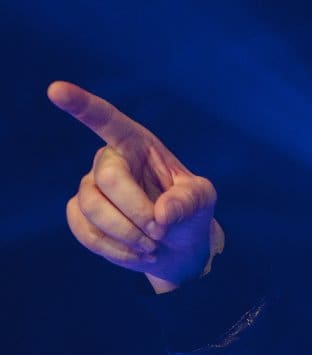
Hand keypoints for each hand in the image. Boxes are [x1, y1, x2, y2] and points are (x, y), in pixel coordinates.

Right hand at [48, 81, 222, 293]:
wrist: (178, 246)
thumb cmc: (190, 212)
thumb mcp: (202, 200)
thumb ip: (188, 201)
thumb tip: (161, 215)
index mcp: (138, 144)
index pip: (108, 120)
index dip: (82, 105)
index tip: (56, 90)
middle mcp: (109, 160)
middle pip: (107, 178)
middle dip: (136, 210)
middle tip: (160, 231)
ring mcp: (90, 187)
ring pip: (92, 207)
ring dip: (127, 234)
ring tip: (153, 246)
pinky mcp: (80, 215)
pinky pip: (85, 231)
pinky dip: (116, 249)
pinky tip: (139, 254)